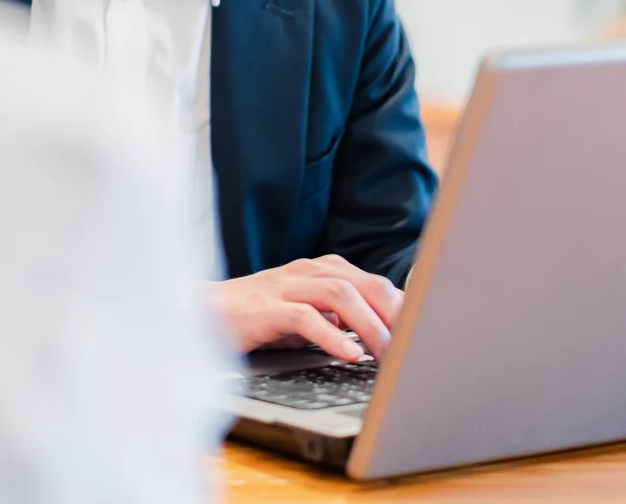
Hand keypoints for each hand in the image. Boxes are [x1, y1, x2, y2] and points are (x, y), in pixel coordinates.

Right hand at [210, 255, 404, 362]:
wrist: (201, 313)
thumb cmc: (256, 317)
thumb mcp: (304, 315)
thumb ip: (337, 318)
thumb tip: (379, 337)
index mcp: (320, 271)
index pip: (373, 283)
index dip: (402, 307)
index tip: (424, 333)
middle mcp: (306, 271)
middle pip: (364, 284)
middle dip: (395, 314)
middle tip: (415, 345)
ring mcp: (285, 287)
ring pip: (340, 295)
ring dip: (370, 326)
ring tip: (388, 355)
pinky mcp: (264, 308)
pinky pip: (304, 317)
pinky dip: (331, 336)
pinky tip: (348, 355)